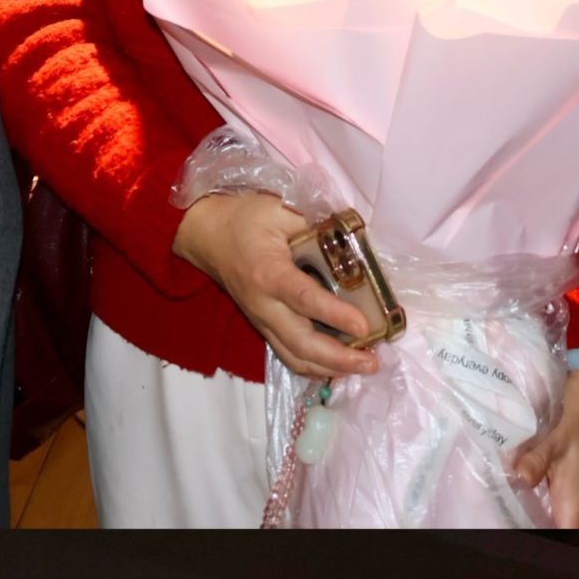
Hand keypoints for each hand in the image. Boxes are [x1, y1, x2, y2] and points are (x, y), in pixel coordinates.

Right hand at [171, 195, 382, 382]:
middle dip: (339, 359)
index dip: (335, 315)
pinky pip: (288, 355)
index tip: (364, 327)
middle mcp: (263, 305)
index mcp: (269, 273)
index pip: (304, 299)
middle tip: (373, 362)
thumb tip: (350, 245)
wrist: (206, 236)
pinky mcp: (262, 326)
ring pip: (294, 357)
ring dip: (330, 368)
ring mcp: (261, 320)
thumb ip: (314, 228)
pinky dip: (315, 365)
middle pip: (300, 343)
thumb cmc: (243, 219)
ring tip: (362, 366)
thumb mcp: (278, 210)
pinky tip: (339, 365)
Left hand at [510, 371, 578, 526]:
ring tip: (504, 512)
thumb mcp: (554, 437)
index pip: (560, 537)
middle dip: (531, 528)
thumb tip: (519, 477)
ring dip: (535, 518)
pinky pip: (560, 508)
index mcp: (577, 502)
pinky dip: (541, 506)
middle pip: (558, 532)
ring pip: (558, 520)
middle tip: (500, 519)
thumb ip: (536, 460)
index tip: (510, 530)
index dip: (539, 540)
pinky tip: (519, 497)